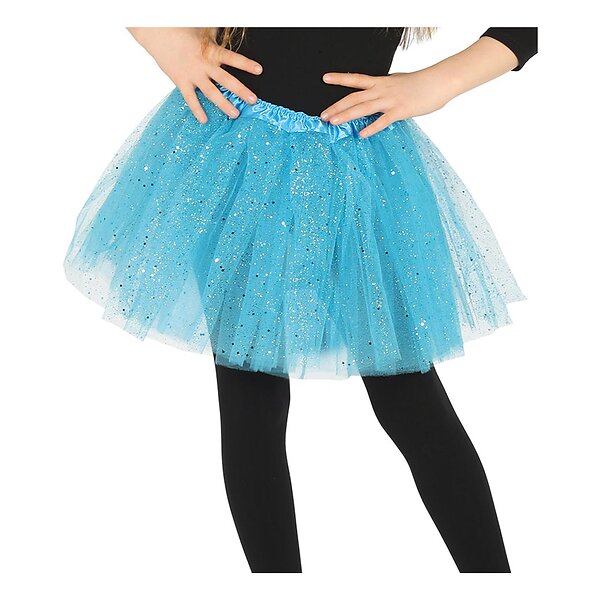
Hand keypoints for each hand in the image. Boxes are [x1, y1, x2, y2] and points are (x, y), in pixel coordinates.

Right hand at [127, 27, 262, 123]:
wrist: (158, 33)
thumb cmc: (183, 31)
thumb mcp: (203, 31)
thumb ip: (217, 37)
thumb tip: (231, 28)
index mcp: (211, 51)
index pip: (232, 58)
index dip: (246, 64)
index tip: (259, 70)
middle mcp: (204, 64)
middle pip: (226, 79)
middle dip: (241, 90)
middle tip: (253, 100)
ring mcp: (193, 74)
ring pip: (211, 92)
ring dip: (224, 104)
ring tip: (235, 114)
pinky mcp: (181, 81)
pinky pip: (190, 99)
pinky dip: (197, 110)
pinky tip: (204, 120)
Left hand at [319, 69, 457, 137]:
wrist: (440, 81)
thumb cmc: (421, 84)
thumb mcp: (398, 83)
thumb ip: (385, 91)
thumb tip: (376, 99)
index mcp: (381, 82)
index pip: (356, 79)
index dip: (340, 78)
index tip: (325, 78)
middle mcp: (382, 89)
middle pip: (354, 98)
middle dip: (337, 106)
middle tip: (322, 115)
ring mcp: (390, 100)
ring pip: (363, 108)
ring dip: (346, 115)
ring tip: (333, 122)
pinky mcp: (400, 110)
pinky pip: (382, 121)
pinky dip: (371, 127)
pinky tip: (361, 134)